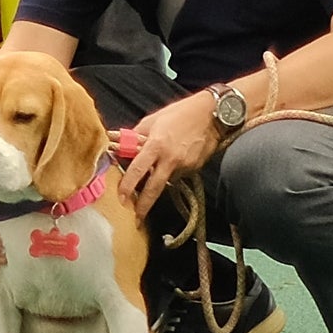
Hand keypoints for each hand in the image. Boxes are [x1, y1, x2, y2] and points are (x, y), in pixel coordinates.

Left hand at [123, 90, 221, 205]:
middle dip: (144, 205)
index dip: (128, 185)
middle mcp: (170, 158)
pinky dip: (172, 171)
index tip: (121, 198)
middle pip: (154, 188)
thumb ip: (136, 136)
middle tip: (136, 218)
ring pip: (166, 180)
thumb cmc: (179, 114)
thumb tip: (120, 145)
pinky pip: (178, 174)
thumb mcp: (152, 121)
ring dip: (158, 180)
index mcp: (156, 145)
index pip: (138, 169)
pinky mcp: (195, 168)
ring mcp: (185, 165)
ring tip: (158, 166)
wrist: (212, 115)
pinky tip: (175, 158)